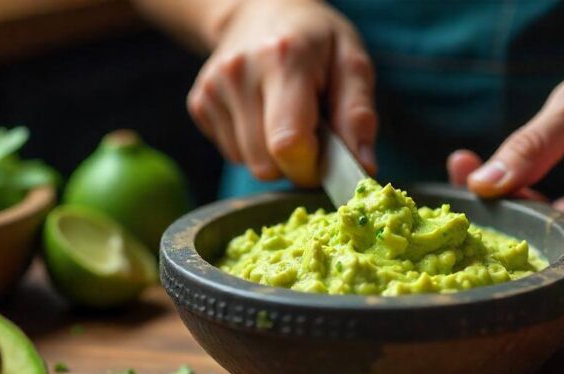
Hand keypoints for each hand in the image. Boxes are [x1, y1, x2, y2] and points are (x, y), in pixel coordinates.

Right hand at [187, 0, 377, 186]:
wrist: (262, 10)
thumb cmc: (316, 40)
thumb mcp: (351, 62)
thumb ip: (358, 114)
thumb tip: (364, 168)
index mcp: (284, 59)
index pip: (289, 144)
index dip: (311, 166)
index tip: (327, 156)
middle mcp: (239, 73)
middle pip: (265, 164)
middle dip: (294, 163)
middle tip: (310, 131)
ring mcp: (212, 88)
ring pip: (247, 164)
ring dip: (273, 156)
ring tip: (284, 116)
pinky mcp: (199, 102)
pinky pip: (231, 154)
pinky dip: (252, 146)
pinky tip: (262, 114)